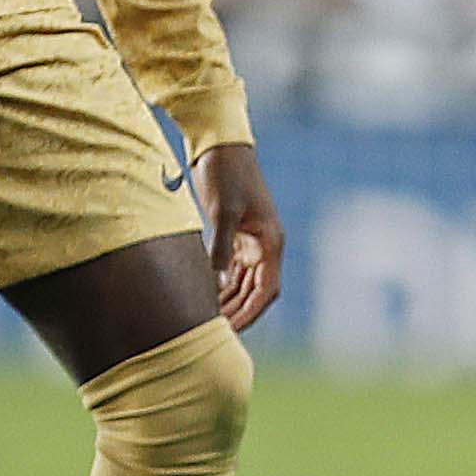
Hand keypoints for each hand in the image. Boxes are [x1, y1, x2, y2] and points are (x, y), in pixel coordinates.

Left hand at [190, 142, 283, 329]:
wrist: (219, 143)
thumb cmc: (225, 172)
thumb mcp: (222, 210)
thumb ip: (220, 249)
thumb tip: (217, 285)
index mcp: (270, 241)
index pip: (266, 290)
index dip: (250, 313)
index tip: (230, 330)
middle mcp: (264, 245)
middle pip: (256, 292)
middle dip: (238, 313)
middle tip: (213, 332)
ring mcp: (250, 240)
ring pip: (244, 284)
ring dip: (229, 302)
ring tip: (207, 321)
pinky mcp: (235, 234)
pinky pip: (232, 270)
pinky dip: (221, 286)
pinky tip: (204, 298)